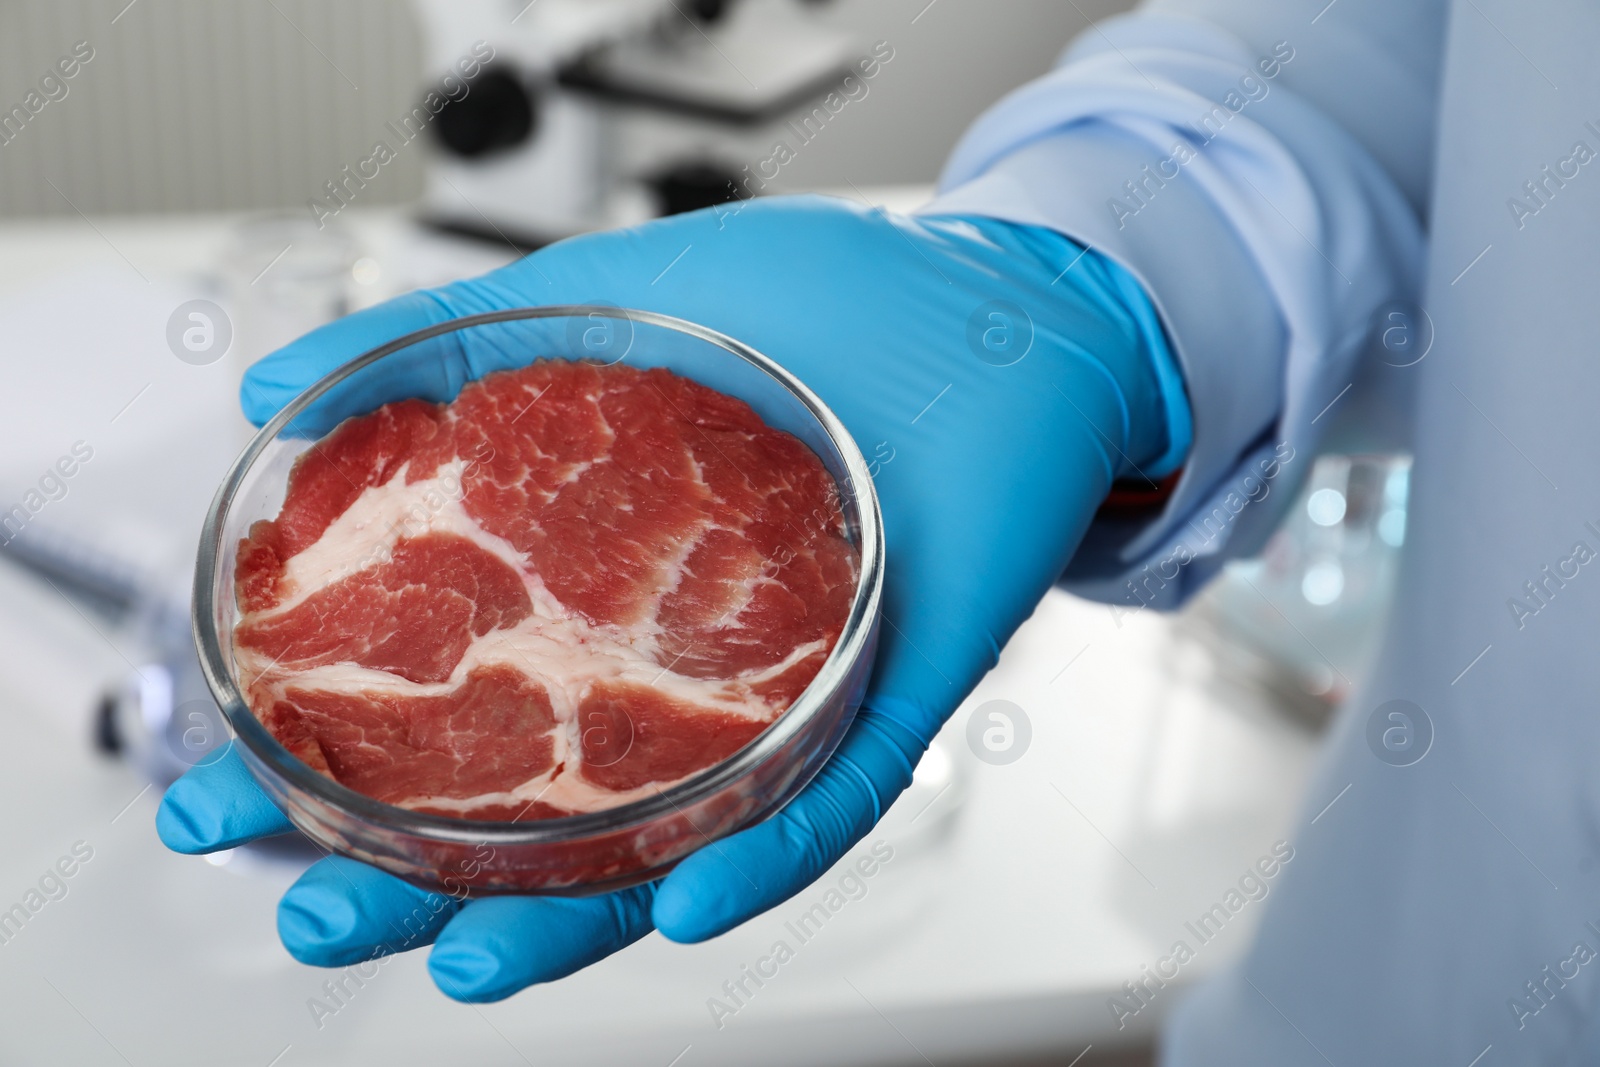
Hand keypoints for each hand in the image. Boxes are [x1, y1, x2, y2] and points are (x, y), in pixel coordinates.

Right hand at [158, 194, 1186, 1000]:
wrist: (990, 301)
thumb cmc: (816, 315)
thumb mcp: (598, 308)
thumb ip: (443, 346)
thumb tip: (276, 393)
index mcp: (602, 604)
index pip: (459, 716)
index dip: (339, 769)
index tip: (227, 797)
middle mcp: (686, 674)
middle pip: (544, 813)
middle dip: (424, 880)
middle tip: (315, 913)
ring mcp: (789, 694)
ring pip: (671, 841)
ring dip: (568, 918)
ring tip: (468, 957)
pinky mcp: (898, 690)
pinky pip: (832, 797)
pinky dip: (760, 853)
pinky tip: (683, 894)